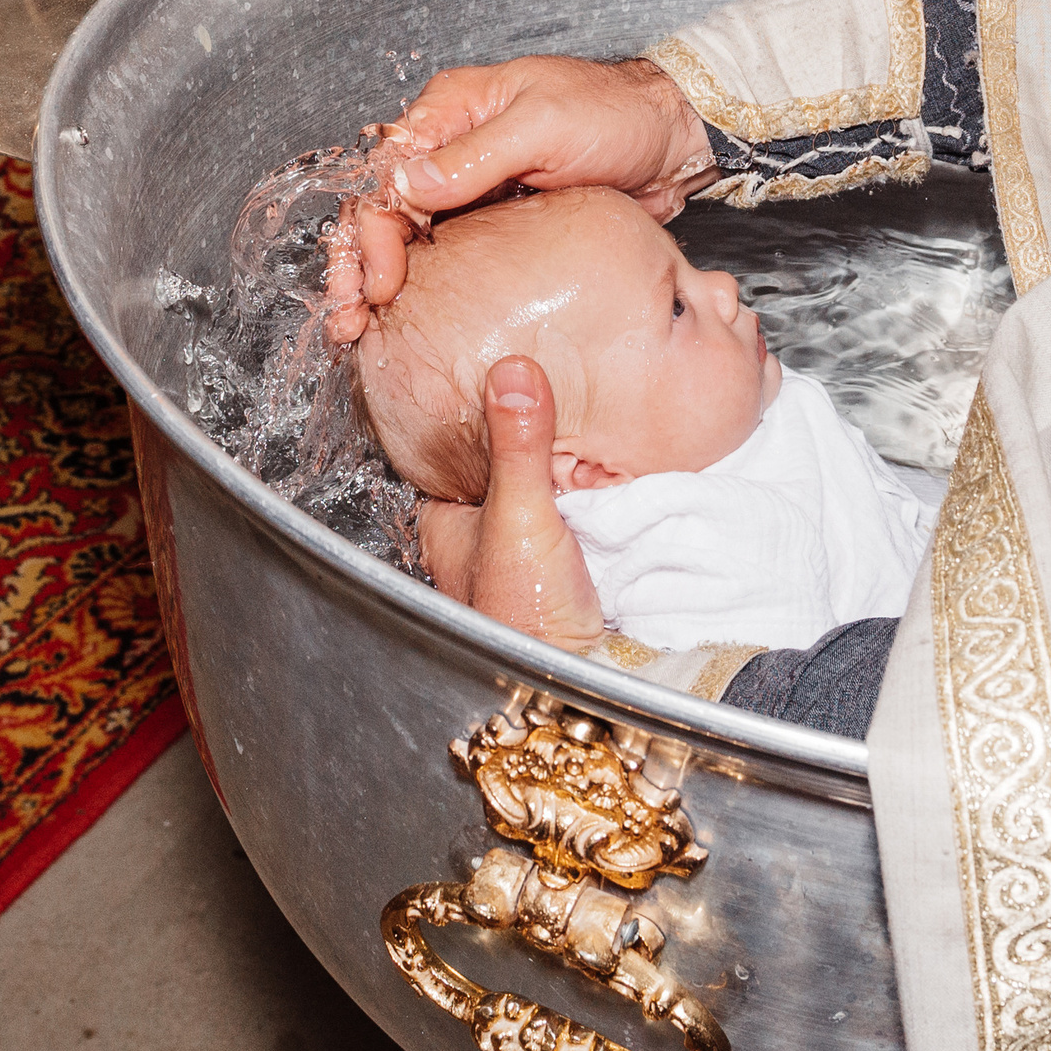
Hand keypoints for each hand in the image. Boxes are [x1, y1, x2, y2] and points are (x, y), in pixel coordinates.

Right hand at [351, 54, 714, 316]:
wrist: (670, 140)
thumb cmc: (617, 114)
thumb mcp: (547, 125)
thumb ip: (477, 153)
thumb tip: (410, 182)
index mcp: (452, 110)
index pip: (386, 173)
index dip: (371, 230)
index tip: (379, 280)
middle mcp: (453, 147)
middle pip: (384, 208)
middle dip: (359, 264)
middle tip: (351, 320)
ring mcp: (473, 186)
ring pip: (407, 236)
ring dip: (380, 281)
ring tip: (361, 331)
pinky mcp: (497, 220)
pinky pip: (446, 254)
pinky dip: (423, 285)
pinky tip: (409, 319)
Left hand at [418, 357, 604, 652]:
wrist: (578, 683)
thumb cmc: (524, 614)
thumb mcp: (520, 517)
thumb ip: (518, 446)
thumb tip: (513, 369)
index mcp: (443, 523)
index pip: (452, 447)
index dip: (480, 410)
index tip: (510, 367)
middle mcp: (474, 538)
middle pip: (499, 466)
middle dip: (529, 438)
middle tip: (564, 387)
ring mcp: (518, 555)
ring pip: (536, 490)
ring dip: (562, 468)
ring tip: (590, 422)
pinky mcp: (561, 568)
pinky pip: (572, 512)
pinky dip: (586, 495)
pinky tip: (607, 476)